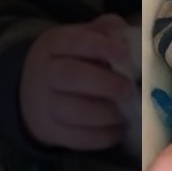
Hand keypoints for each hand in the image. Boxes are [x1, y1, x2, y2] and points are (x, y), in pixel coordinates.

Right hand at [20, 14, 136, 150]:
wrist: (39, 92)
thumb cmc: (77, 59)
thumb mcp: (88, 37)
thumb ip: (110, 32)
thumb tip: (131, 40)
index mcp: (54, 43)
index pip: (74, 41)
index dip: (100, 47)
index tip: (124, 54)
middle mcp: (45, 72)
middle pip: (70, 76)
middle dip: (106, 84)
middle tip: (129, 90)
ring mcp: (44, 104)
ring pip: (73, 111)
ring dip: (107, 114)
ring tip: (128, 111)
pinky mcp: (51, 131)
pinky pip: (77, 138)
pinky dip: (104, 135)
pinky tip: (120, 128)